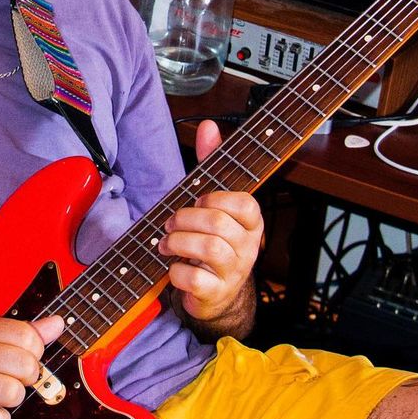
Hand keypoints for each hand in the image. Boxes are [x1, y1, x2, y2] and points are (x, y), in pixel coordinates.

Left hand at [158, 120, 262, 325]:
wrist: (217, 292)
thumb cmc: (213, 240)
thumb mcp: (213, 200)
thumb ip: (212, 164)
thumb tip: (209, 125)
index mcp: (250, 220)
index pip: (245, 202)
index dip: (215, 198)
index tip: (197, 201)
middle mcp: (248, 245)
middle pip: (218, 223)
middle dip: (185, 219)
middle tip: (171, 223)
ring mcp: (234, 271)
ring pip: (209, 249)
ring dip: (178, 242)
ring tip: (167, 243)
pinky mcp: (216, 293)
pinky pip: (195, 278)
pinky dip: (176, 271)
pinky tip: (173, 267)